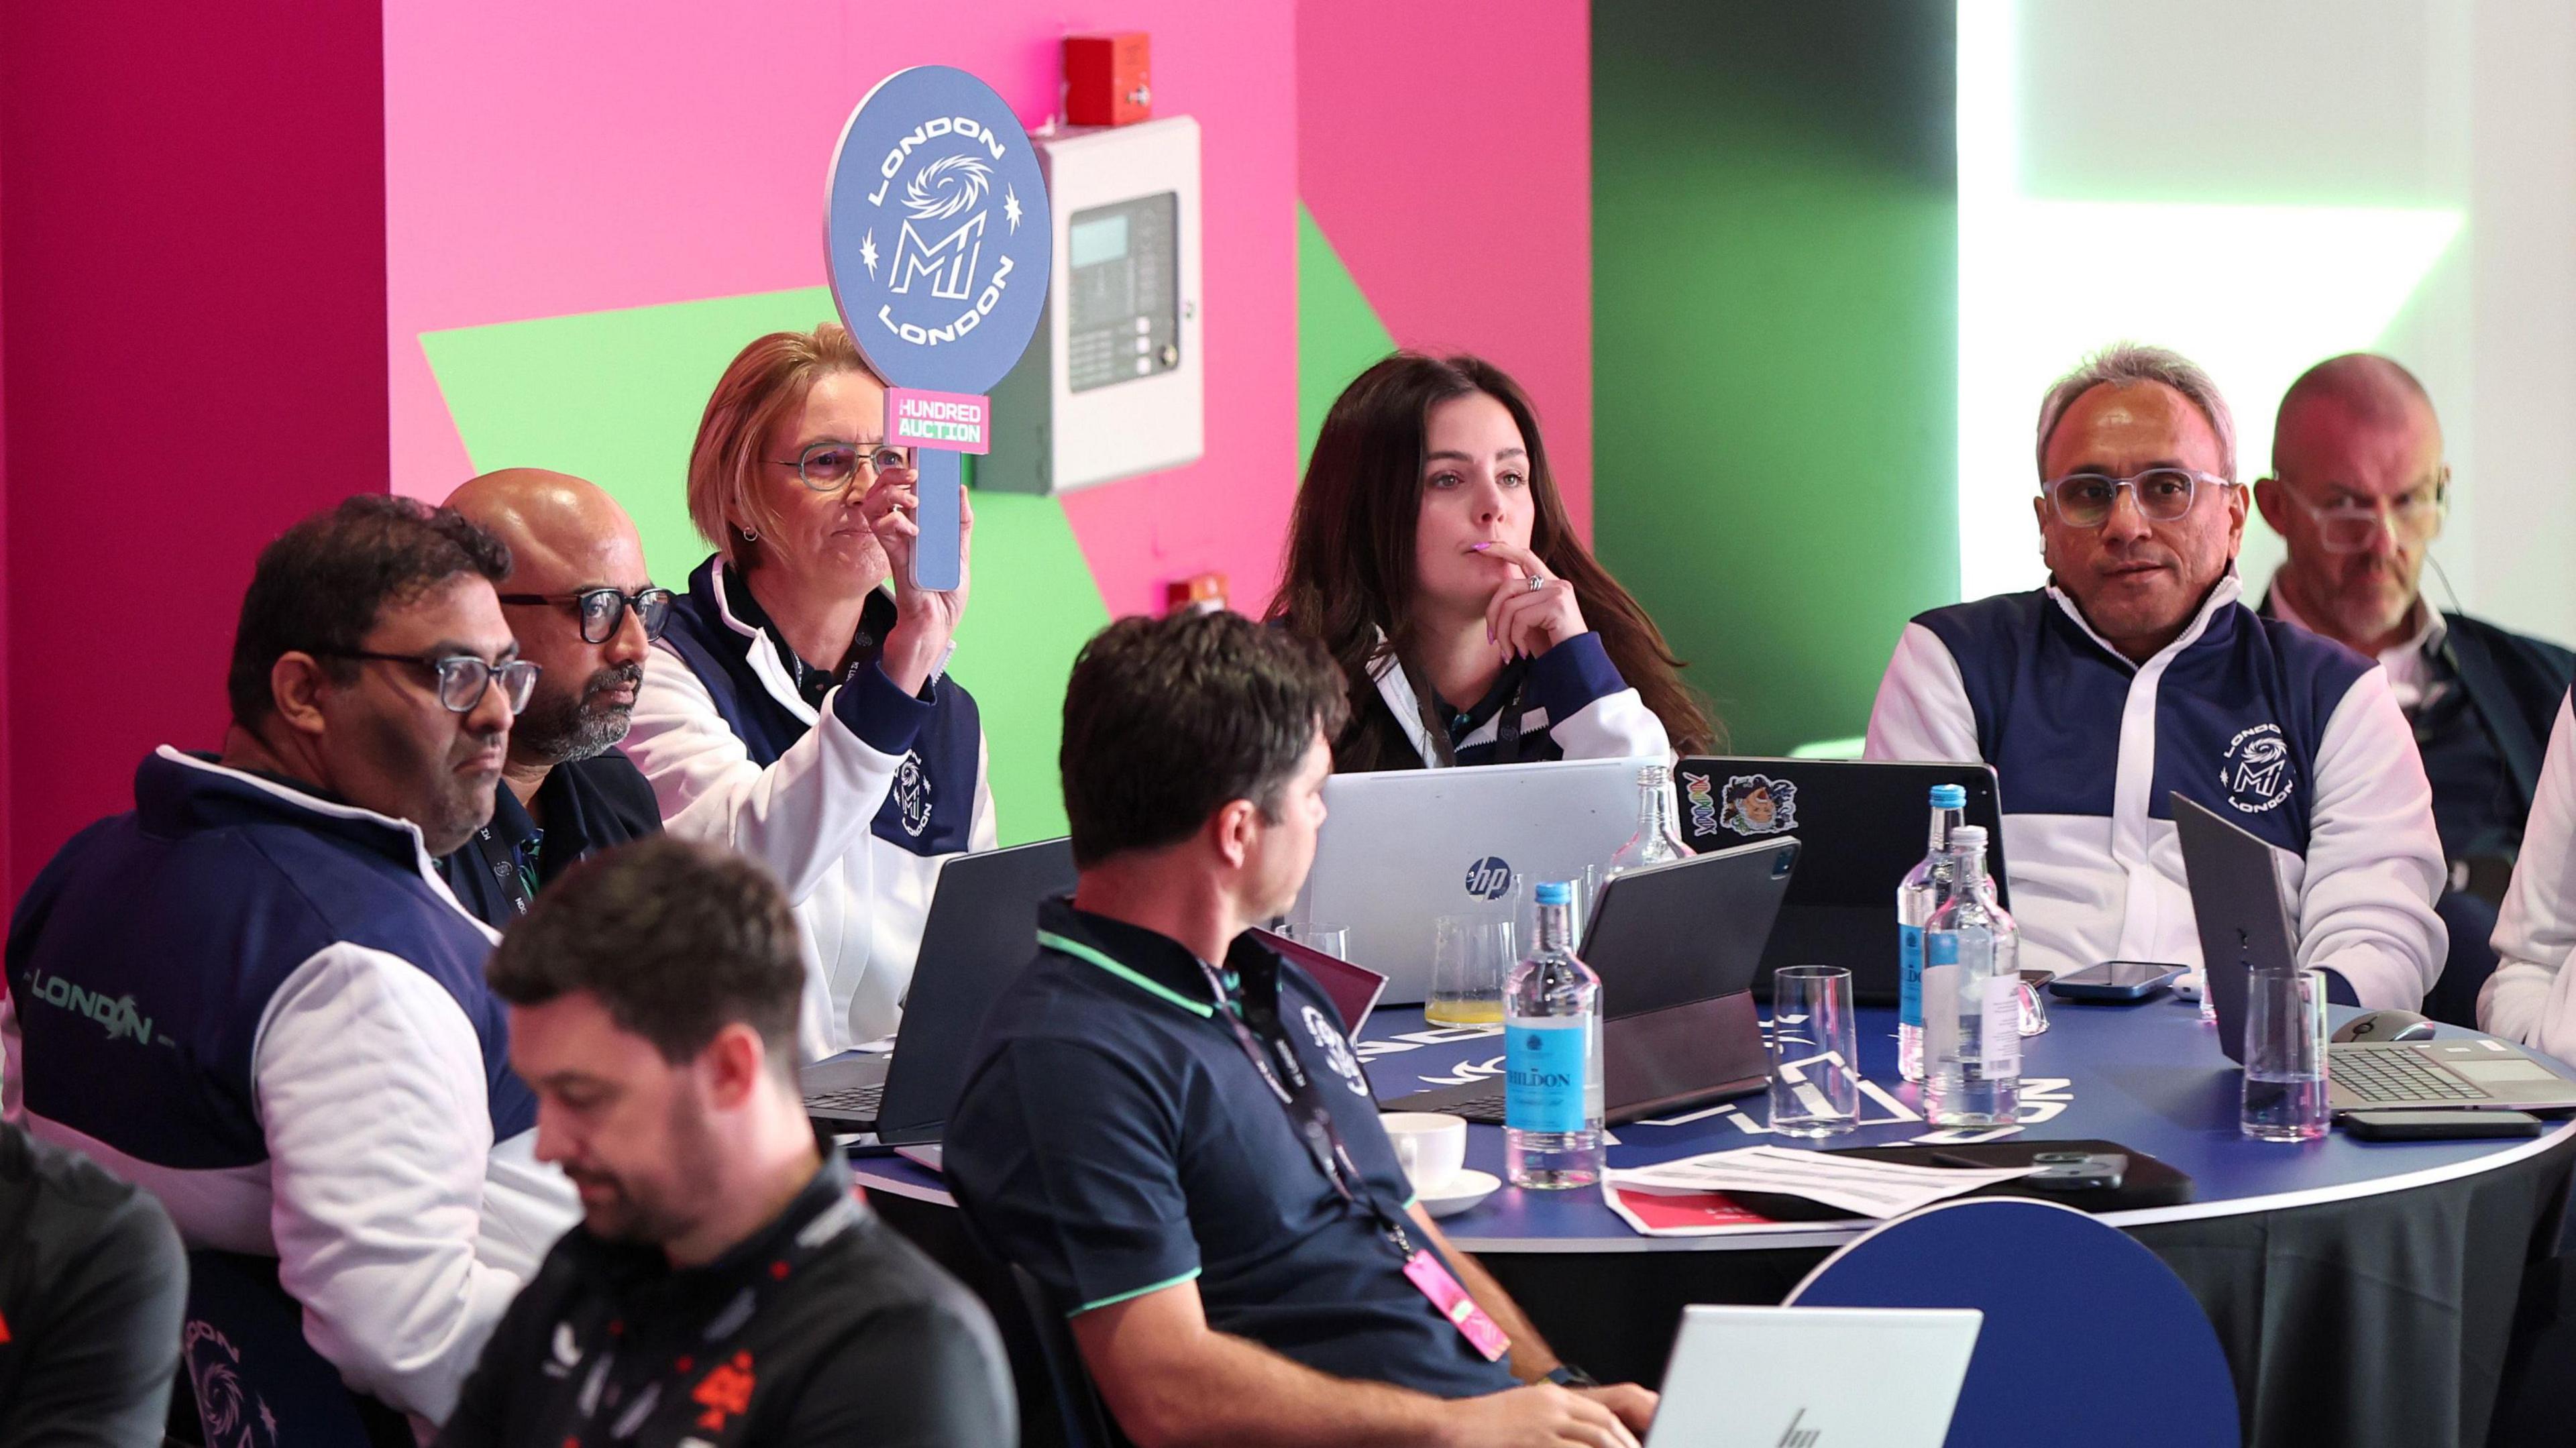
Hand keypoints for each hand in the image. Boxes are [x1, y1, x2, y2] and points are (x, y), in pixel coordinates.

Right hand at [862, 459, 973, 696]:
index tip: (920, 444)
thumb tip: (959, 491)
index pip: (913, 490)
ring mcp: (898, 544)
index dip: (912, 467)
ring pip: (880, 505)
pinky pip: (885, 531)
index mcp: (922, 528)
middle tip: (914, 468)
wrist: (933, 629)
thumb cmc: (944, 598)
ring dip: (894, 493)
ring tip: (912, 496)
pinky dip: (897, 523)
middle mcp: (907, 532)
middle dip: (898, 472)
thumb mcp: (960, 556)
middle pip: (890, 490)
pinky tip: (912, 528)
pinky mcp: (894, 558)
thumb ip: (960, 525)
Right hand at [1437, 1384, 1642, 1447]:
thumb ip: (1551, 1422)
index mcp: (1552, 1397)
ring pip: (1595, 1440)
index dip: (1623, 1436)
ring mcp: (1544, 1424)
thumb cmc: (1485, 1427)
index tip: (1632, 1447)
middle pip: (1604, 1426)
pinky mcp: (1534, 1441)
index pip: (1601, 1414)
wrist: (1451, 1426)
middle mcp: (1552, 1406)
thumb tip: (1577, 1439)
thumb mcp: (1523, 1414)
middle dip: (1626, 1445)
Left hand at [1474, 541, 1586, 662]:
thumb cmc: (1551, 647)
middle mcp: (1557, 583)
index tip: (1480, 547)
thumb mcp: (1530, 622)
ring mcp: (1559, 592)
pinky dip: (1515, 639)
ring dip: (1503, 634)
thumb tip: (1492, 601)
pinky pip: (1520, 619)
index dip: (1501, 549)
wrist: (1575, 668)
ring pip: (1510, 606)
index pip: (1524, 556)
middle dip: (1492, 614)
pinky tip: (1523, 652)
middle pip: (1507, 586)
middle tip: (1492, 639)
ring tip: (1509, 652)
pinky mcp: (1557, 606)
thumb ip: (1518, 604)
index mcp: (1550, 583)